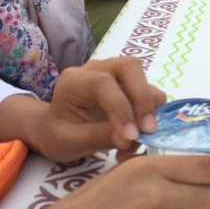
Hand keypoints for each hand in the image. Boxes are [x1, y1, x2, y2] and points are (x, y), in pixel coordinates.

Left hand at [34, 57, 163, 160]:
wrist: (58, 130)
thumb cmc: (59, 135)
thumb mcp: (71, 142)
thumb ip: (98, 138)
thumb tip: (129, 139)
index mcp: (74, 81)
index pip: (102, 83)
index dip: (120, 107)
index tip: (129, 136)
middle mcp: (97, 69)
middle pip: (129, 66)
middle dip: (142, 98)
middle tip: (148, 129)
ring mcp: (115, 74)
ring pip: (143, 77)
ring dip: (149, 107)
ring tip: (141, 136)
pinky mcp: (129, 84)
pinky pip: (149, 91)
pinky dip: (151, 112)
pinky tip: (140, 133)